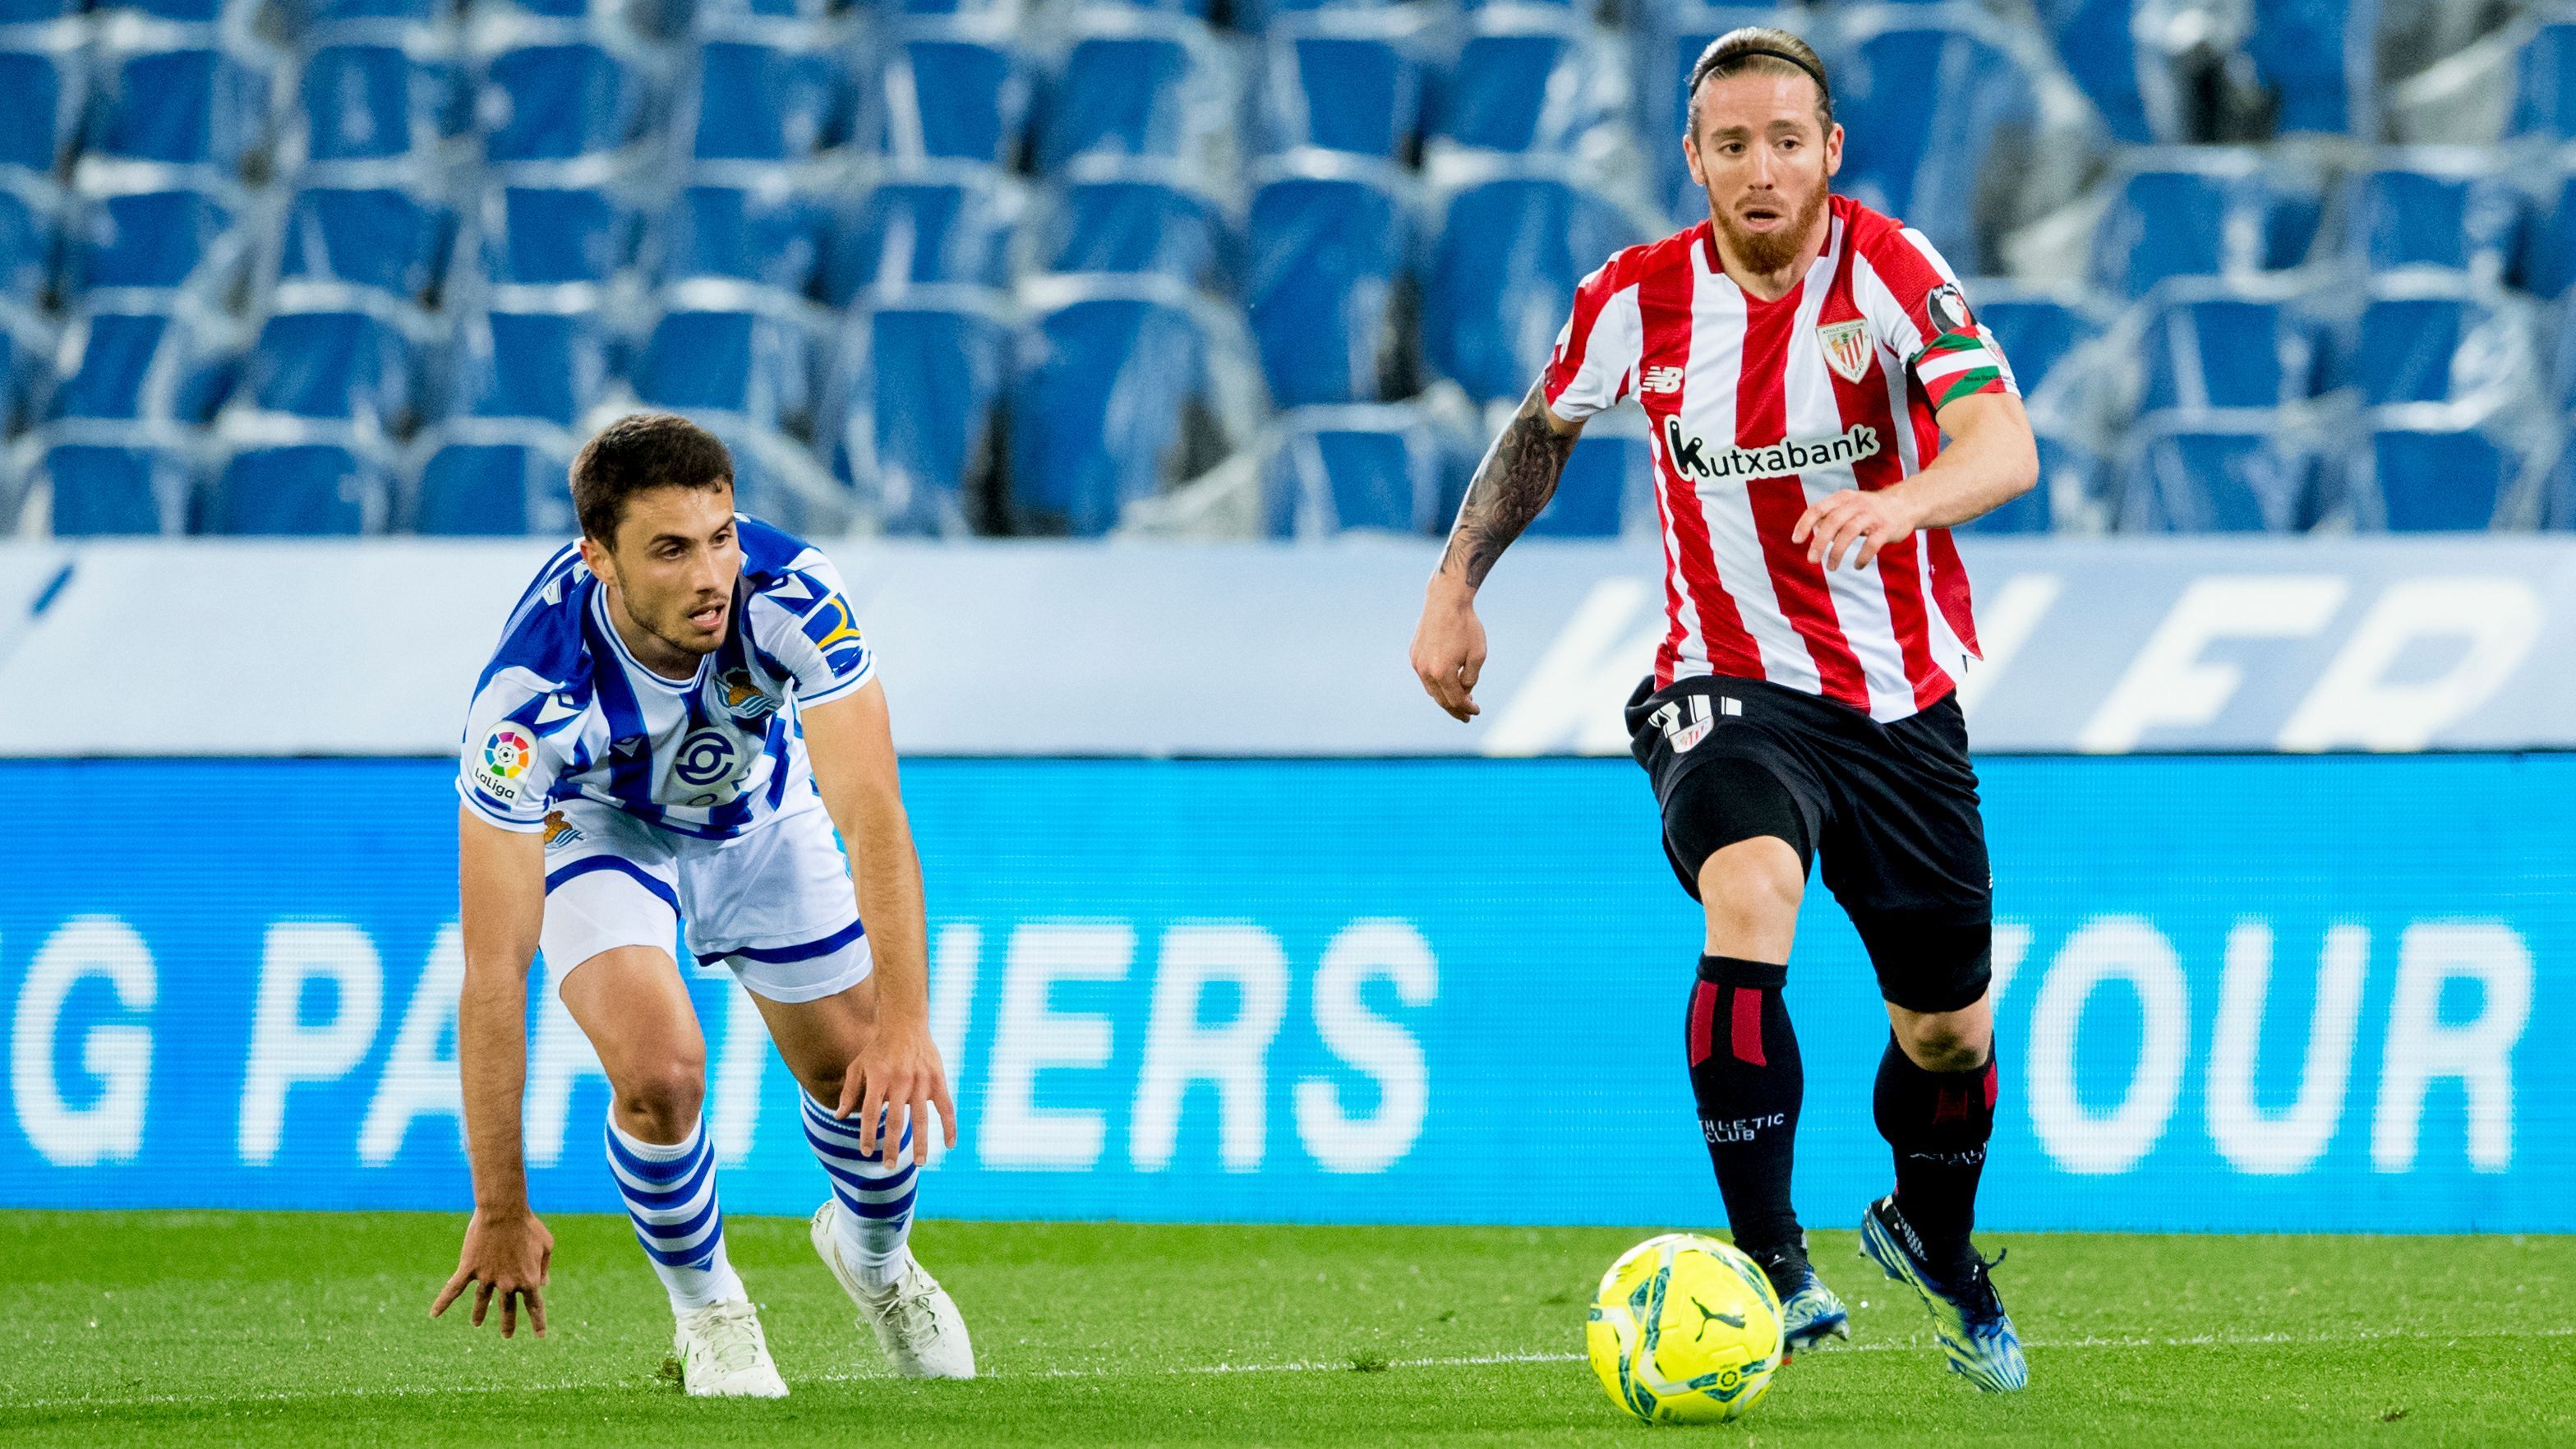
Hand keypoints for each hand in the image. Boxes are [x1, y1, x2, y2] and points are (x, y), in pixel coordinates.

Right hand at [431, 1207, 553, 1338]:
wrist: (504, 1212)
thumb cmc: (528, 1226)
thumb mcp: (546, 1245)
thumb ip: (545, 1267)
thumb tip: (543, 1284)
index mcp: (529, 1279)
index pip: (534, 1306)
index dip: (537, 1322)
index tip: (540, 1336)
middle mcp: (508, 1284)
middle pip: (507, 1309)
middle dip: (508, 1323)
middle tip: (507, 1335)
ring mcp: (487, 1278)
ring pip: (482, 1302)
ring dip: (479, 1314)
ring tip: (477, 1324)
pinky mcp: (469, 1269)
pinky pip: (453, 1290)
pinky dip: (442, 1302)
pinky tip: (433, 1314)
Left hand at [840, 1019, 957, 1164]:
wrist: (905, 1025)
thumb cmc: (878, 1048)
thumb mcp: (858, 1066)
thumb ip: (849, 1092)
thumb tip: (838, 1117)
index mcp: (879, 1078)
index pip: (871, 1111)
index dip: (867, 1133)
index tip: (866, 1152)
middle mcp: (900, 1081)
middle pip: (895, 1119)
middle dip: (891, 1145)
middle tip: (888, 1166)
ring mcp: (921, 1081)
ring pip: (921, 1118)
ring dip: (921, 1142)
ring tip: (919, 1163)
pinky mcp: (938, 1080)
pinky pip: (946, 1107)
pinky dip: (949, 1125)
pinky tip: (950, 1144)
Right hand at [1410, 577, 1487, 721]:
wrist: (1445, 601)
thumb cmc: (1466, 626)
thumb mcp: (1478, 654)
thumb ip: (1471, 678)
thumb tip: (1464, 691)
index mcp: (1443, 672)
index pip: (1456, 700)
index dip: (1467, 709)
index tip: (1476, 711)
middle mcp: (1426, 671)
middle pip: (1441, 700)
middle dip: (1454, 709)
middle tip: (1466, 716)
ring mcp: (1417, 663)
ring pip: (1431, 689)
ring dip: (1444, 697)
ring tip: (1458, 699)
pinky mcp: (1414, 655)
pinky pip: (1425, 676)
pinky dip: (1436, 683)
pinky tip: (1446, 682)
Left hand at [1792, 487, 1921, 571]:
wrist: (1905, 505)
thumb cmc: (1870, 510)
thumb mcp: (1849, 506)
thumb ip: (1830, 516)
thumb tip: (1811, 531)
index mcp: (1843, 497)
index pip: (1818, 508)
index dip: (1805, 524)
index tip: (1796, 541)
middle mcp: (1857, 503)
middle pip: (1832, 521)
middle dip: (1819, 542)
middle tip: (1811, 560)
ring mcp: (1872, 515)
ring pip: (1849, 532)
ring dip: (1837, 552)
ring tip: (1830, 567)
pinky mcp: (1886, 528)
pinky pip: (1872, 544)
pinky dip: (1862, 557)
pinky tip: (1857, 566)